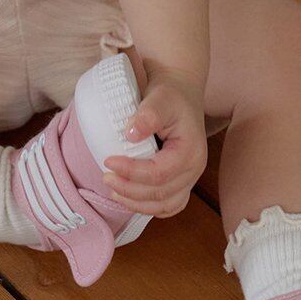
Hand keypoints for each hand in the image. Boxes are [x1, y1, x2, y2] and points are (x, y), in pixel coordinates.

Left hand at [101, 69, 207, 218]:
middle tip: (105, 177)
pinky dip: (148, 206)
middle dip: (129, 190)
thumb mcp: (160, 98)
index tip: (108, 161)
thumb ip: (148, 115)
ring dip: (137, 203)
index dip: (131, 172)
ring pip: (165, 205)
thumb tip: (130, 134)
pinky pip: (168, 205)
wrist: (180, 93)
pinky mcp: (182, 181)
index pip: (159, 173)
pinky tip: (129, 198)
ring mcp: (190, 178)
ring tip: (113, 191)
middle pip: (161, 193)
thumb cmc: (171, 95)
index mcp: (191, 151)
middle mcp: (194, 169)